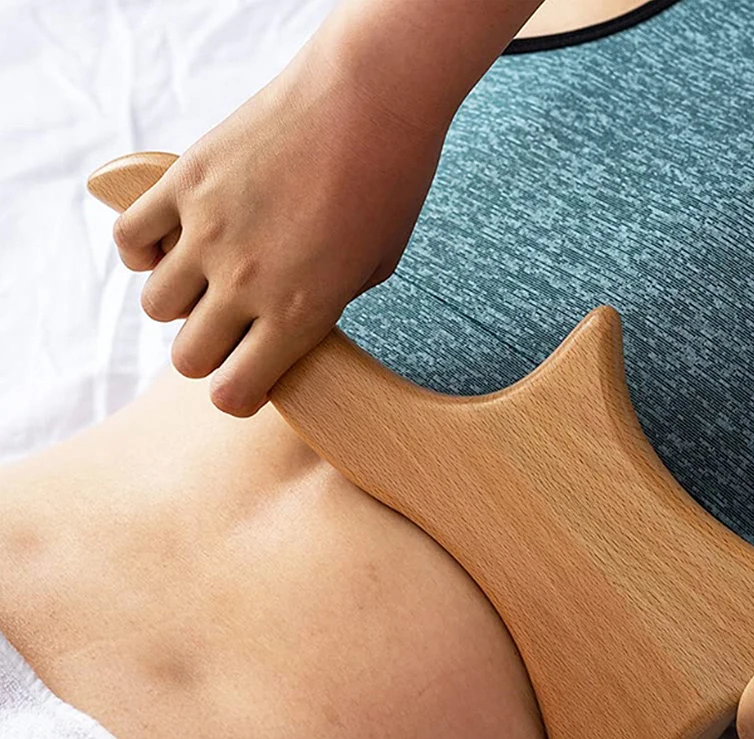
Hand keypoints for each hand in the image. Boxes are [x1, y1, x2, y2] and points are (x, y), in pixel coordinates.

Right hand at [111, 35, 447, 416]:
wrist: (371, 96)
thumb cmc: (390, 185)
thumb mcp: (374, 269)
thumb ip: (321, 306)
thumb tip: (281, 319)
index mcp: (299, 314)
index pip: (233, 393)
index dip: (238, 392)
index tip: (247, 375)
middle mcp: (245, 283)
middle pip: (188, 356)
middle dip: (209, 351)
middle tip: (233, 323)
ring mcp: (208, 232)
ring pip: (156, 305)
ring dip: (180, 301)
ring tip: (209, 274)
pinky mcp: (185, 182)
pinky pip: (131, 238)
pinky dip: (145, 249)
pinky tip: (175, 240)